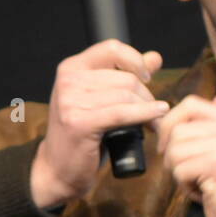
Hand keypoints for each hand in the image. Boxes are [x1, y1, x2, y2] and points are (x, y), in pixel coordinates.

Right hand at [31, 40, 167, 208]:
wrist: (59, 168)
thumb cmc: (85, 132)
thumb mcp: (103, 99)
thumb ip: (127, 75)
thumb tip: (155, 57)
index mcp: (72, 68)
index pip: (112, 48)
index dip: (135, 61)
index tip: (147, 78)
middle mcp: (68, 80)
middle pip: (125, 77)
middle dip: (146, 96)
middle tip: (156, 112)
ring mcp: (70, 101)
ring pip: (127, 96)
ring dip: (148, 110)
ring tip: (155, 122)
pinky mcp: (78, 122)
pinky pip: (122, 113)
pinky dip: (144, 116)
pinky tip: (155, 120)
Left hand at [156, 92, 215, 216]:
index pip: (190, 104)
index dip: (169, 123)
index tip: (167, 145)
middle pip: (178, 128)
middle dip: (172, 154)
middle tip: (186, 172)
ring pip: (175, 149)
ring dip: (178, 171)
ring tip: (198, 183)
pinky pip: (179, 169)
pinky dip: (183, 186)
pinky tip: (202, 193)